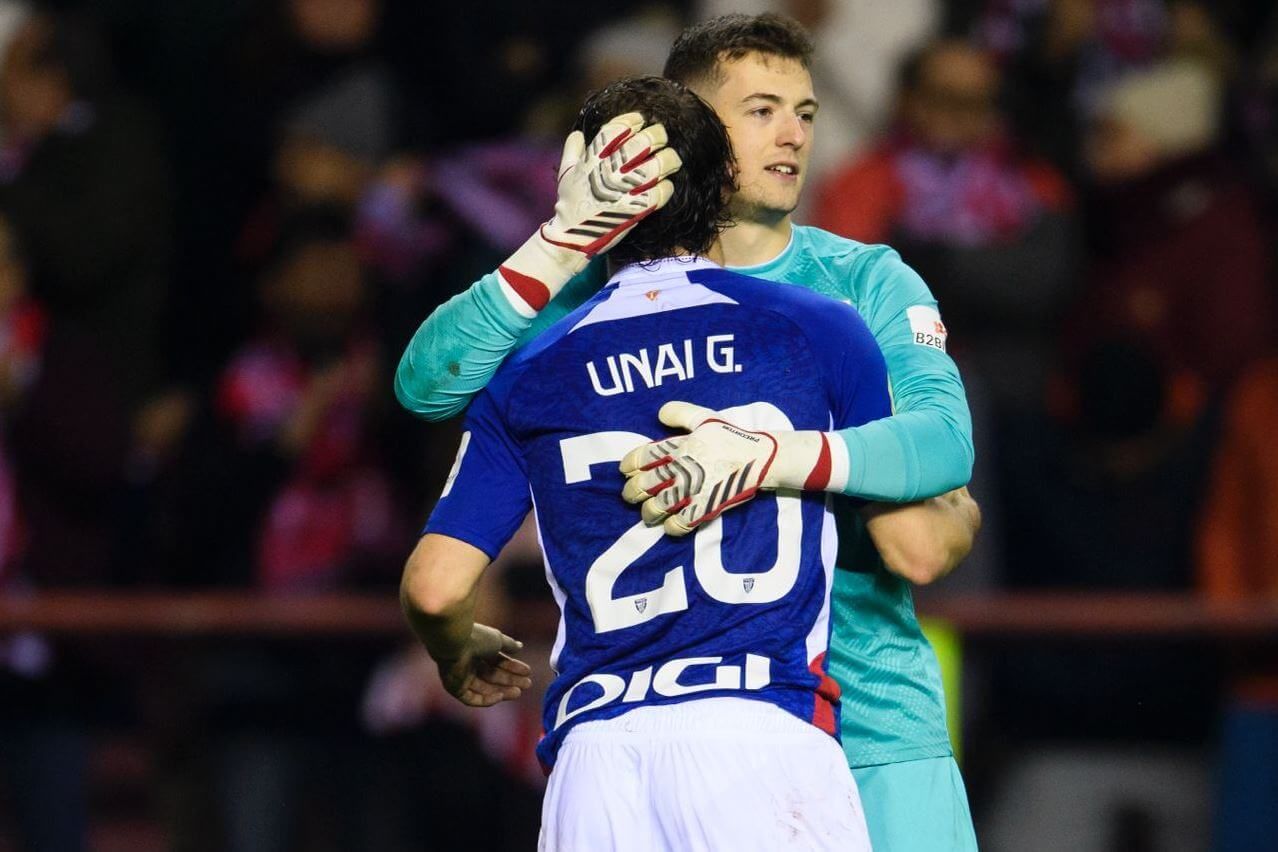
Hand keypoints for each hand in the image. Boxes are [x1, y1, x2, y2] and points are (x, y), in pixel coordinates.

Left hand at [437, 623, 532, 707]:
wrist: (455, 642)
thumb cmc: (476, 637)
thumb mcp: (497, 640)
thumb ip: (509, 644)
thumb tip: (520, 647)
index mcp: (478, 650)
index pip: (498, 661)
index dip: (513, 667)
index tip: (528, 671)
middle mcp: (469, 664)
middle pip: (493, 676)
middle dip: (510, 680)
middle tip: (527, 684)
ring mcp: (461, 677)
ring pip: (485, 688)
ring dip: (502, 691)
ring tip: (518, 692)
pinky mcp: (454, 688)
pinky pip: (471, 698)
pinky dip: (486, 699)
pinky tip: (500, 696)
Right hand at [497, 112, 681, 313]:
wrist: (573, 237)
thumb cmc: (569, 203)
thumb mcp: (566, 173)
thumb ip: (573, 150)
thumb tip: (580, 134)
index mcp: (593, 159)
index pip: (617, 129)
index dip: (632, 121)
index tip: (641, 120)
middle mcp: (610, 171)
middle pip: (642, 143)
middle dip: (657, 135)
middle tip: (661, 136)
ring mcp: (624, 190)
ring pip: (657, 166)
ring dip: (669, 159)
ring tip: (673, 159)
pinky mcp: (636, 209)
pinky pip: (660, 193)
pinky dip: (666, 188)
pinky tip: (667, 186)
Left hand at [620, 402, 840, 535]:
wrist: (761, 457)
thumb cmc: (732, 436)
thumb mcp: (705, 417)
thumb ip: (680, 413)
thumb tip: (659, 414)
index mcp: (678, 446)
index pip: (641, 457)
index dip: (628, 465)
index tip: (625, 471)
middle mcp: (681, 469)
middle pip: (644, 485)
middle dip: (631, 493)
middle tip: (629, 496)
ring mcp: (692, 490)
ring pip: (657, 507)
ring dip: (648, 513)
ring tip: (647, 514)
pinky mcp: (706, 508)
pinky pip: (681, 524)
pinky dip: (672, 528)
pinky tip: (670, 527)